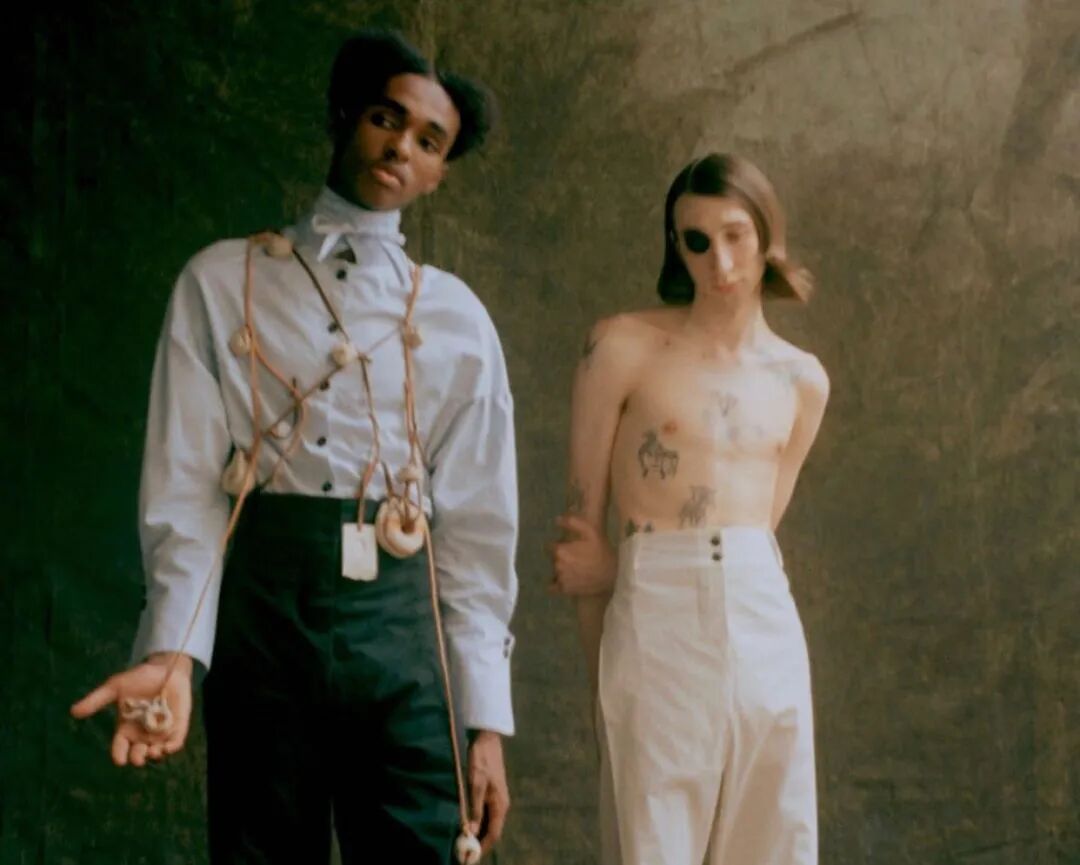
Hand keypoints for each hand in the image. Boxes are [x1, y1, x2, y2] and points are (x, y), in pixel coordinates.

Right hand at [70, 653, 193, 766]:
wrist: (165, 667)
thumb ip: (97, 699)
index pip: (120, 748)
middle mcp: (142, 734)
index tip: (119, 759)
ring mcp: (160, 732)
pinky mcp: (178, 726)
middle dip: (137, 758)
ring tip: (153, 752)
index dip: (119, 755)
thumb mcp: (115, 687)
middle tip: (138, 757)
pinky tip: (168, 748)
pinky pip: (176, 742)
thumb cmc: (139, 678)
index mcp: (125, 729)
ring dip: (155, 756)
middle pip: (137, 754)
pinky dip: (172, 747)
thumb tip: (73, 711)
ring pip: (156, 752)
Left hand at [466, 730, 509, 854]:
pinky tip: (468, 824)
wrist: (487, 740)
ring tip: (464, 842)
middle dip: (480, 844)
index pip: (494, 834)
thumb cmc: (481, 761)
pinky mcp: (492, 794)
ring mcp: (497, 799)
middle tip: (464, 852)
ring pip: (489, 823)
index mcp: (500, 805)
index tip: (470, 858)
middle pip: (492, 831)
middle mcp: (501, 805)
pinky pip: (487, 814)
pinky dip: (478, 823)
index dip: (482, 848)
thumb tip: (472, 832)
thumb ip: (474, 809)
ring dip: (478, 834)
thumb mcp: (475, 785)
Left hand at [550, 514, 616, 595]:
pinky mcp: (565, 590)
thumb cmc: (602, 552)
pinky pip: (554, 587)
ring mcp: (561, 579)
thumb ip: (572, 523)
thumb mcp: (591, 532)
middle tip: (576, 557)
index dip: (559, 546)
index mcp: (561, 551)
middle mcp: (558, 565)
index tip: (569, 547)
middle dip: (561, 558)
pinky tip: (569, 580)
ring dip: (562, 570)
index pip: (550, 547)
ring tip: (576, 569)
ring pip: (555, 572)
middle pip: (553, 559)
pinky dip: (558, 584)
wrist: (613, 575)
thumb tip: (556, 520)